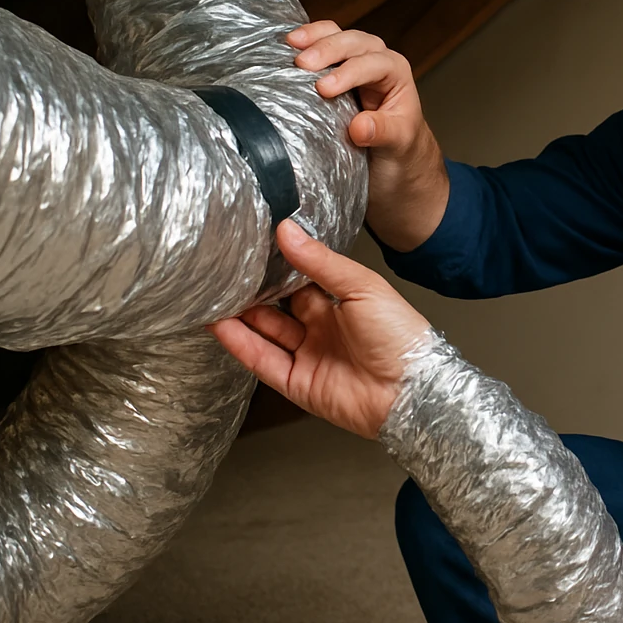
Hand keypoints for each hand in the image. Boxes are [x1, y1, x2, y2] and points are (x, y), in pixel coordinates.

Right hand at [208, 219, 431, 438]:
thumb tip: (288, 231)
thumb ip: (320, 262)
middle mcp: (322, 329)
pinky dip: (241, 344)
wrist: (409, 391)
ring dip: (240, 316)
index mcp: (341, 303)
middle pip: (279, 308)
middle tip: (226, 271)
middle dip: (254, 292)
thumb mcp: (362, 287)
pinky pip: (263, 361)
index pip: (300, 281)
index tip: (252, 247)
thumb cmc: (400, 335)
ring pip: (266, 333)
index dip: (278, 267)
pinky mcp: (297, 384)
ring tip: (213, 295)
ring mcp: (309, 357)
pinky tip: (221, 326)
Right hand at [287, 22, 447, 251]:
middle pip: (355, 43)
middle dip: (329, 49)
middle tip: (301, 63)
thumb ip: (384, 133)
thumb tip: (359, 126)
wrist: (393, 164)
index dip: (350, 73)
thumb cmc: (400, 153)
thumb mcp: (398, 147)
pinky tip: (284, 45)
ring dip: (314, 37)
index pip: (375, 65)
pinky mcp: (332, 70)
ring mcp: (353, 63)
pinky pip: (320, 47)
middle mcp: (376, 63)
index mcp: (396, 76)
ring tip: (289, 43)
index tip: (325, 88)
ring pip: (337, 36)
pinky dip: (305, 43)